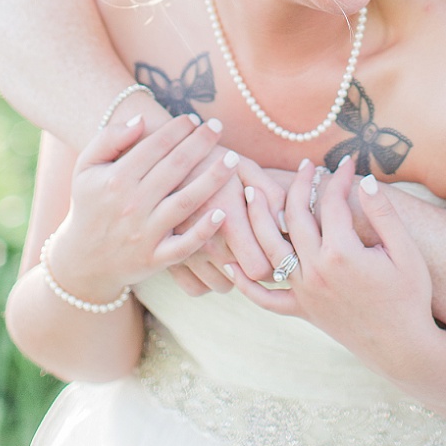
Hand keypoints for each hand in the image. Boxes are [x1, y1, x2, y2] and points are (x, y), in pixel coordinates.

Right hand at [47, 114, 230, 304]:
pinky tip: (223, 213)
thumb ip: (108, 139)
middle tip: (219, 127)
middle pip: (176, 167)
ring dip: (213, 178)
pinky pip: (185, 245)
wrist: (84, 260)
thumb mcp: (85, 168)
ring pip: (186, 201)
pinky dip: (203, 231)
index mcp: (115, 179)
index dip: (178, 129)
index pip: (155, 146)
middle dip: (201, 143)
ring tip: (233, 160)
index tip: (194, 119)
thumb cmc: (89, 206)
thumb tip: (141, 120)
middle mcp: (132, 204)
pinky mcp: (155, 258)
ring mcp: (145, 233)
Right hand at [163, 145, 298, 295]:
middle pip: (244, 281)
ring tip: (234, 248)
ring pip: (221, 286)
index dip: (274, 262)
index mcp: (226, 221)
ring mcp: (183, 253)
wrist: (158, 157)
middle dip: (255, 267)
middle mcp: (203, 243)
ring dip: (232, 274)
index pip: (260, 270)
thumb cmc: (209, 159)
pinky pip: (196, 288)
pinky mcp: (167, 258)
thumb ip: (272, 195)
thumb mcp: (245, 168)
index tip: (275, 246)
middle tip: (258, 245)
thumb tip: (287, 226)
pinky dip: (206, 278)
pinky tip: (213, 259)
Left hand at [228, 156, 436, 367]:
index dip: (337, 179)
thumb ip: (383, 215)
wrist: (404, 348)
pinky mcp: (301, 311)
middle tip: (304, 166)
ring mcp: (304, 292)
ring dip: (256, 218)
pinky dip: (245, 283)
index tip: (346, 163)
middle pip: (294, 217)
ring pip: (270, 249)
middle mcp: (315, 270)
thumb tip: (365, 180)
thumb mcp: (406, 253)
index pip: (331, 203)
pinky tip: (229, 265)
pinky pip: (265, 298)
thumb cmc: (411, 298)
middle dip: (298, 185)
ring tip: (250, 192)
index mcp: (342, 253)